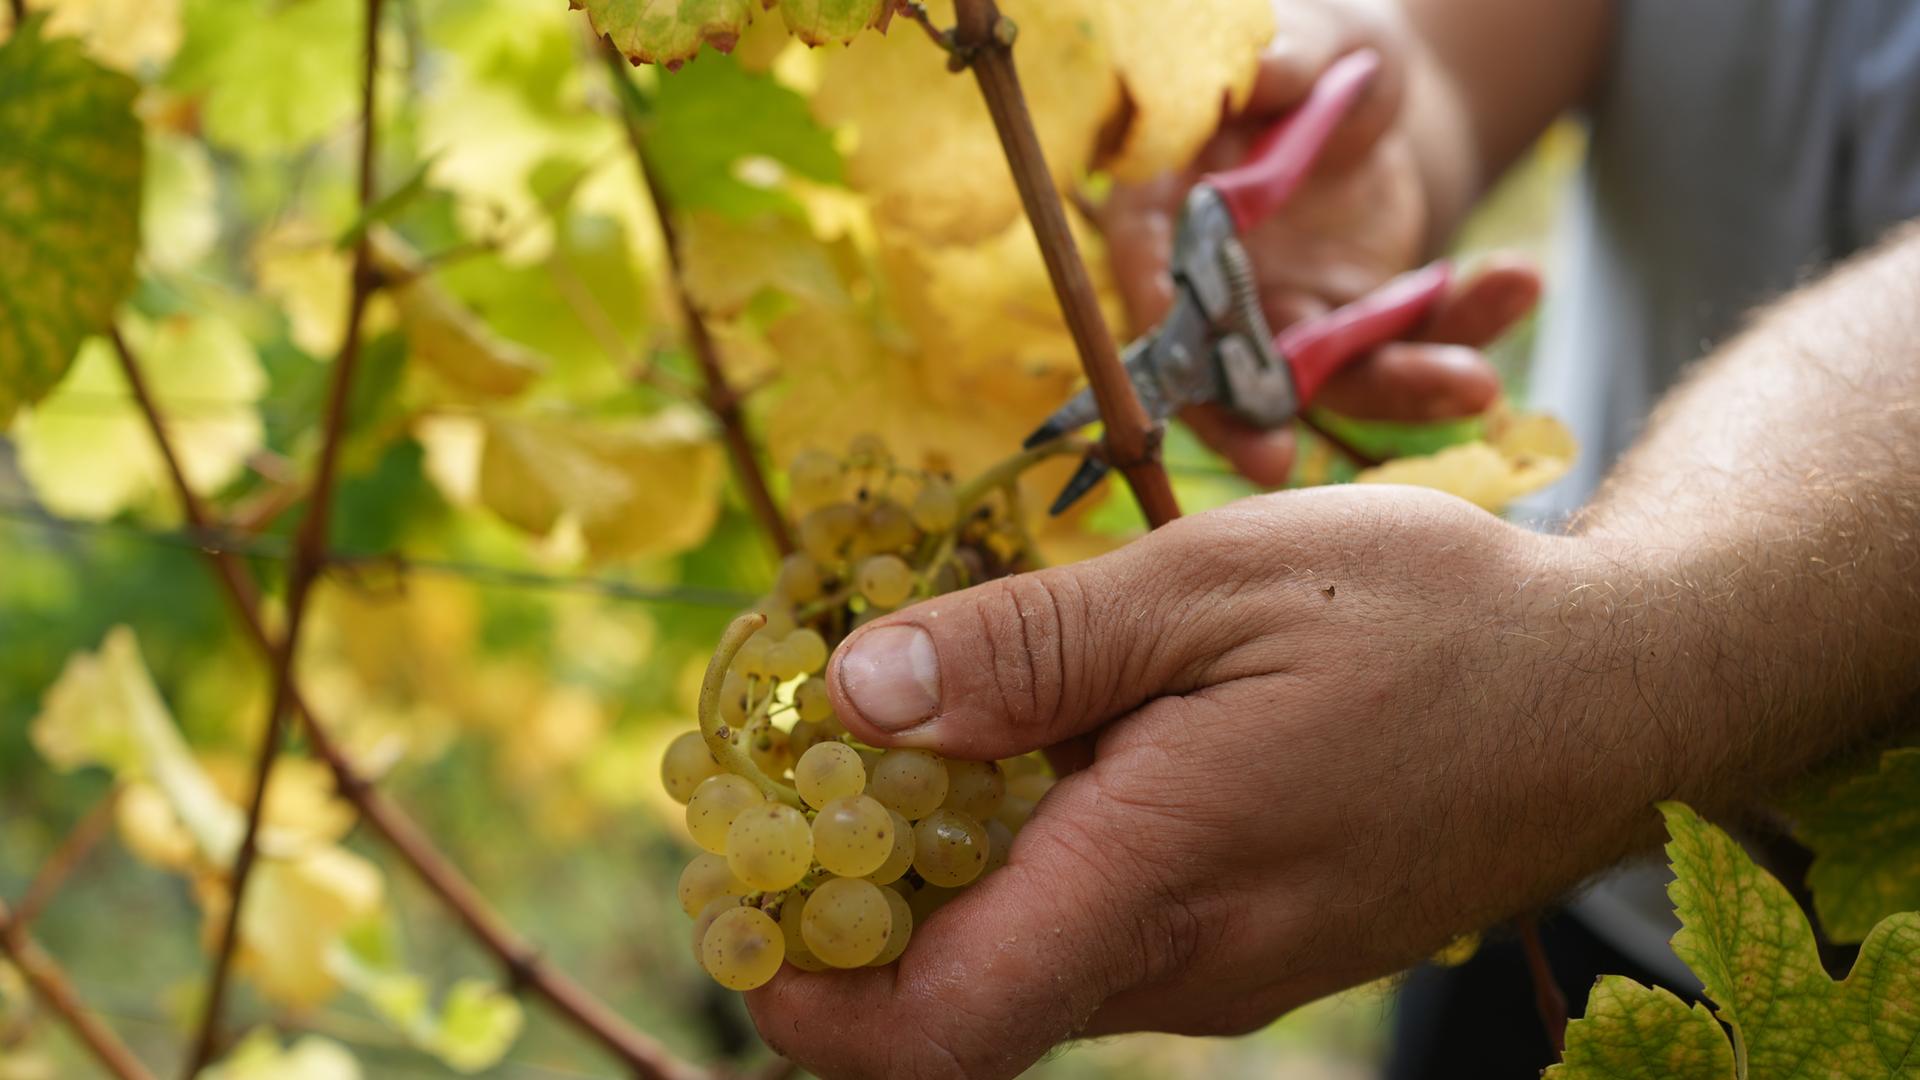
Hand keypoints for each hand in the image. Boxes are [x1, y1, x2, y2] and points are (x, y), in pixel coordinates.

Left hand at [747, 487, 1670, 1079]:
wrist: (1622, 685)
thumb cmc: (1431, 616)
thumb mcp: (1212, 584)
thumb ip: (1029, 647)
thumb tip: (856, 696)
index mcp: (1160, 882)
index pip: (935, 1033)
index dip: (803, 998)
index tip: (734, 896)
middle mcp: (1186, 966)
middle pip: (960, 1000)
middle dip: (857, 905)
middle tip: (807, 760)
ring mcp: (1230, 970)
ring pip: (1030, 963)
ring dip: (950, 871)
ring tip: (934, 720)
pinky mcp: (1262, 945)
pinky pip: (1104, 932)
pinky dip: (1037, 860)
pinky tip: (1058, 739)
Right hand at [1100, 0, 1534, 483]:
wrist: (1375, 91)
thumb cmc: (1318, 52)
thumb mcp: (1313, 34)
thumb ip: (1286, 55)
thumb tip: (1258, 76)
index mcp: (1165, 208)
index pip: (1148, 280)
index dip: (1161, 333)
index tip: (1193, 372)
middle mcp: (1215, 284)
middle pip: (1217, 370)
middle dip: (1243, 422)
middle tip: (1272, 466)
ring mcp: (1287, 318)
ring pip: (1330, 380)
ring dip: (1400, 389)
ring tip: (1477, 382)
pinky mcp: (1359, 331)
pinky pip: (1411, 347)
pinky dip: (1465, 329)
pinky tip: (1516, 281)